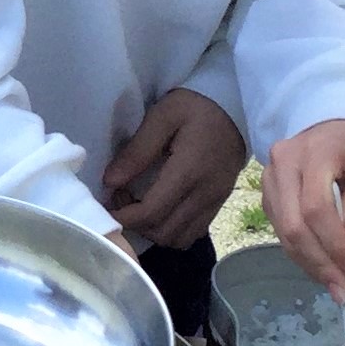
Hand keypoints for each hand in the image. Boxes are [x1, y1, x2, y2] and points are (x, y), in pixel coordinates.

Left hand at [103, 90, 245, 252]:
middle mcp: (205, 193)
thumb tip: (111, 181)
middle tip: (122, 200)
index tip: (108, 202)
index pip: (152, 213)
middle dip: (136, 224)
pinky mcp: (219, 203)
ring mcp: (215, 201)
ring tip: (139, 206)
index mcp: (189, 170)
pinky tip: (160, 209)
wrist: (236, 106)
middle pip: (163, 232)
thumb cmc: (195, 106)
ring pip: (179, 239)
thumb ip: (137, 150)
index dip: (124, 216)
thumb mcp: (163, 116)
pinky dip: (172, 231)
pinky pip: (193, 233)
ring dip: (153, 231)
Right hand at [265, 118, 344, 298]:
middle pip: (293, 224)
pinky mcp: (268, 192)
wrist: (337, 126)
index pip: (316, 207)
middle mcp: (283, 163)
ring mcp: (269, 177)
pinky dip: (301, 253)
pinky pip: (280, 229)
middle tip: (343, 291)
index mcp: (315, 152)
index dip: (334, 245)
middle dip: (319, 263)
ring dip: (310, 263)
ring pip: (283, 231)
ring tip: (337, 285)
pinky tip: (323, 266)